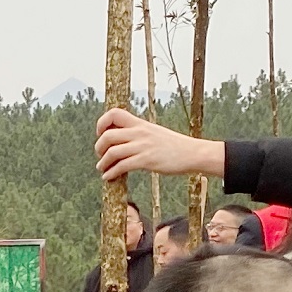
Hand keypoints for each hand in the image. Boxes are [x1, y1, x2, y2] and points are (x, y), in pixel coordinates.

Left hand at [95, 108, 225, 182]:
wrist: (192, 153)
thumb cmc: (173, 146)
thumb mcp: (154, 133)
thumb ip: (138, 134)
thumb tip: (122, 141)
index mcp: (140, 124)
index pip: (114, 113)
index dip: (102, 123)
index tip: (101, 134)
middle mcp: (139, 132)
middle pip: (108, 135)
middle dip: (99, 147)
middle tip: (100, 155)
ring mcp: (143, 146)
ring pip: (112, 152)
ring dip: (103, 162)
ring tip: (102, 169)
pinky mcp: (147, 160)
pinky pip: (122, 166)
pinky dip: (111, 173)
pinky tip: (109, 177)